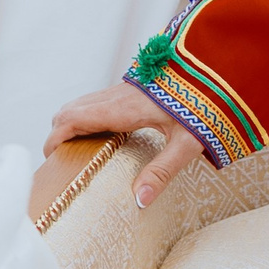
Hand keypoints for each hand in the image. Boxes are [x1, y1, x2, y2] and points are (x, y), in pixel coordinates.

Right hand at [43, 81, 204, 208]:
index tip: (50, 161)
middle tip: (65, 162)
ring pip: (83, 104)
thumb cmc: (205, 102)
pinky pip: (98, 102)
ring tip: (81, 153)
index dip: (53, 139)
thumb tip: (138, 201)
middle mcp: (117, 96)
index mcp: (121, 108)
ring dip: (74, 124)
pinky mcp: (133, 89)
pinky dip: (89, 118)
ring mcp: (124, 90)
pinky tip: (105, 137)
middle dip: (59, 134)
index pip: (70, 119)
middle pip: (70, 110)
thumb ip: (162, 172)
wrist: (218, 67)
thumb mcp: (185, 143)